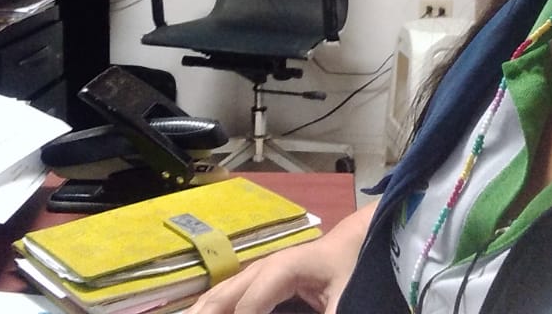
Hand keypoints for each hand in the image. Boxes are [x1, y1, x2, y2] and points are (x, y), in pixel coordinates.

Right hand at [186, 201, 376, 313]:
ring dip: (198, 313)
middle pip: (221, 298)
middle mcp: (260, 269)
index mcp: (280, 269)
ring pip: (217, 297)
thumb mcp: (346, 297)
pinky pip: (225, 299)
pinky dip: (209, 310)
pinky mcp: (256, 282)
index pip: (248, 306)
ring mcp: (255, 274)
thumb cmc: (349, 268)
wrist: (353, 243)